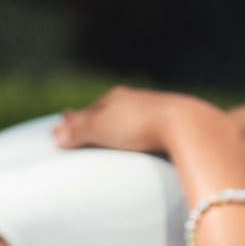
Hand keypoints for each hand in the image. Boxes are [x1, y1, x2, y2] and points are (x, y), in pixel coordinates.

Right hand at [54, 86, 214, 152]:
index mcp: (117, 98)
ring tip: (114, 140)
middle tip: (86, 131)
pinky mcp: (178, 127)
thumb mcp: (101, 127)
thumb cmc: (140, 124)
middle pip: (112, 112)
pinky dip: (143, 137)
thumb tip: (56, 135)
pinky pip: (154, 132)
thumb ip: (78, 130)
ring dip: (122, 129)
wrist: (188, 125)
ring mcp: (160, 112)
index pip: (90, 110)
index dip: (76, 120)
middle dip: (98, 121)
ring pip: (135, 120)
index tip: (64, 126)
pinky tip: (145, 147)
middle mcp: (138, 101)